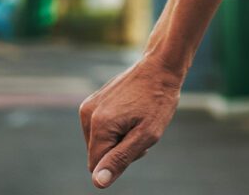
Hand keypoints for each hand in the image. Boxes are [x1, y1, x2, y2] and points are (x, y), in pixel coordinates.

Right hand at [78, 53, 183, 187]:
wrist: (161, 66)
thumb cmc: (159, 100)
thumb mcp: (147, 134)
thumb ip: (121, 159)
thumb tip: (97, 182)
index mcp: (99, 124)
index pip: (97, 166)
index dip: (121, 159)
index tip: (139, 140)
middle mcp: (88, 114)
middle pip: (98, 153)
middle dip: (120, 148)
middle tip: (142, 128)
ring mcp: (89, 106)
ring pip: (99, 141)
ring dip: (119, 137)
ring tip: (138, 118)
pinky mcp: (93, 101)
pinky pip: (100, 128)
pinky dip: (116, 126)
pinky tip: (132, 111)